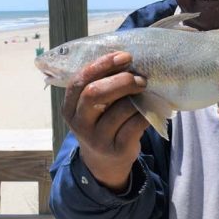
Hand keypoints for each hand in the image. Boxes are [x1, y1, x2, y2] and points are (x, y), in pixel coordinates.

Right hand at [62, 51, 148, 191]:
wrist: (104, 161)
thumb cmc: (102, 121)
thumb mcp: (93, 106)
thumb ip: (102, 84)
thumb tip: (127, 59)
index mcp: (69, 106)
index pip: (81, 79)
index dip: (103, 64)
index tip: (125, 56)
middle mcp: (79, 123)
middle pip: (95, 93)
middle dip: (121, 80)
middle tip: (141, 79)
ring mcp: (97, 139)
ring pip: (120, 109)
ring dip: (137, 97)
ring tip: (145, 92)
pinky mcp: (116, 149)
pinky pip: (135, 125)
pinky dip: (146, 113)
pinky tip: (149, 108)